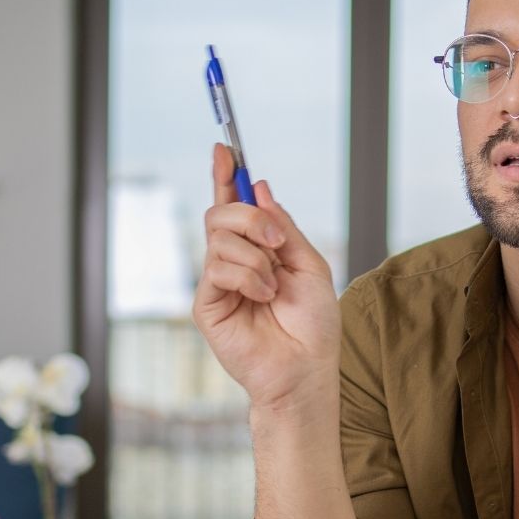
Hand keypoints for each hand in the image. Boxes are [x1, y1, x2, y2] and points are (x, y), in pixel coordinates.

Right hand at [193, 143, 341, 410]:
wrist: (305, 370)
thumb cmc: (312, 325)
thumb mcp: (309, 264)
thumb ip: (283, 227)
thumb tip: (261, 188)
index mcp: (258, 249)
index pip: (234, 205)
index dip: (227, 175)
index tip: (224, 148)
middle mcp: (233, 262)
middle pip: (220, 213)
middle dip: (249, 217)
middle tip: (277, 242)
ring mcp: (217, 282)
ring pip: (219, 238)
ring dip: (256, 257)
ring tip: (273, 288)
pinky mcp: (206, 304)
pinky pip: (217, 268)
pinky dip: (247, 277)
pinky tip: (262, 298)